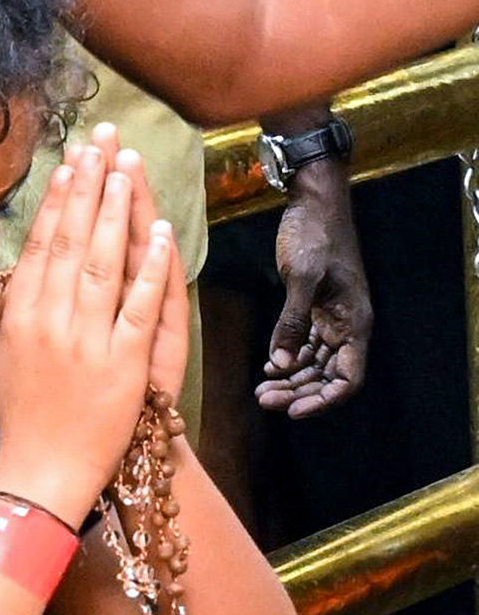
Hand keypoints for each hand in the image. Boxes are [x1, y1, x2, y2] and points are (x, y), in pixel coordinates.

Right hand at [0, 130, 185, 525]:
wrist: (44, 475)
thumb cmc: (16, 426)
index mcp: (19, 320)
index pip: (40, 248)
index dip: (57, 203)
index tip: (70, 165)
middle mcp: (49, 322)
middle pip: (71, 242)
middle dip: (88, 187)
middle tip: (102, 143)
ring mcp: (86, 341)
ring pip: (102, 263)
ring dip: (115, 212)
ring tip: (127, 169)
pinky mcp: (123, 363)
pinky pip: (139, 307)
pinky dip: (150, 268)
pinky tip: (159, 232)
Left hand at [254, 160, 371, 417]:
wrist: (314, 203)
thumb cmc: (313, 236)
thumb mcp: (302, 277)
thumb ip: (292, 321)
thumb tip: (279, 363)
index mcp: (354, 323)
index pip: (348, 378)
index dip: (324, 400)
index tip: (293, 410)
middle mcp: (347, 326)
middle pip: (328, 376)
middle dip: (299, 392)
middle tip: (264, 400)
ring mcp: (331, 318)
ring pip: (315, 364)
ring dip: (291, 380)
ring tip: (260, 391)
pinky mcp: (315, 309)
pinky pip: (306, 345)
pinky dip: (288, 359)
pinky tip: (268, 368)